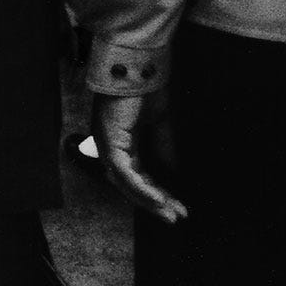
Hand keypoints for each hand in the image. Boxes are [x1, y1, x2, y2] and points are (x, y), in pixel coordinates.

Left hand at [94, 92, 188, 222]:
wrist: (141, 68)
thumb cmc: (149, 90)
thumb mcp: (160, 126)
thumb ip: (162, 151)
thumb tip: (172, 176)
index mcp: (121, 142)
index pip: (138, 176)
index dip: (158, 193)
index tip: (179, 207)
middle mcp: (110, 146)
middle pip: (131, 184)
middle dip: (155, 202)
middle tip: (175, 217)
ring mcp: (107, 145)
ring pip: (126, 183)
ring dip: (149, 200)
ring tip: (170, 213)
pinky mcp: (108, 142)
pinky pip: (124, 173)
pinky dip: (141, 188)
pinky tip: (158, 199)